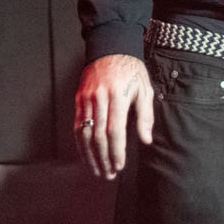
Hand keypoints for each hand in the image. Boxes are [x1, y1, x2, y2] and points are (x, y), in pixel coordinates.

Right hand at [74, 54, 153, 180]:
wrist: (110, 49)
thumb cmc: (132, 71)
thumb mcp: (145, 89)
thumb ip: (145, 115)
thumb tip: (146, 139)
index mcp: (117, 97)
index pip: (114, 131)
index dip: (116, 151)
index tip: (119, 166)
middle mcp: (99, 100)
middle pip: (97, 136)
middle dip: (103, 158)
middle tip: (108, 174)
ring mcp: (86, 100)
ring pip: (84, 133)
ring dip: (90, 155)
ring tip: (97, 170)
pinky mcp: (78, 100)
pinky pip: (76, 126)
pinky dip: (79, 144)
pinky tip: (85, 155)